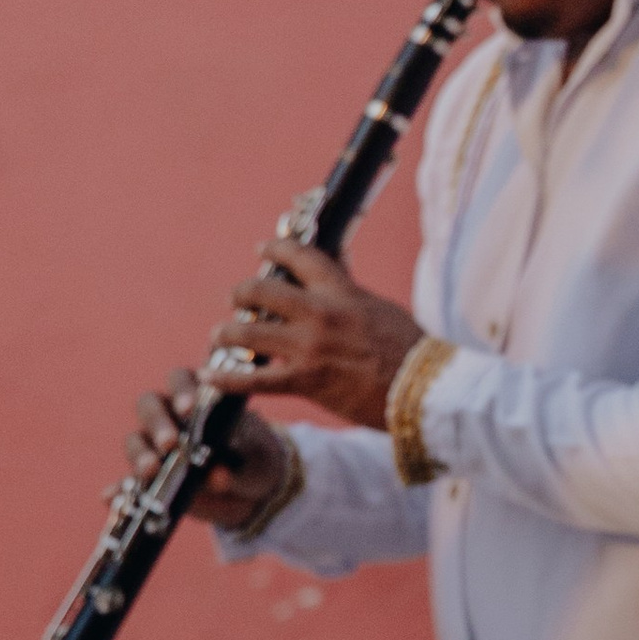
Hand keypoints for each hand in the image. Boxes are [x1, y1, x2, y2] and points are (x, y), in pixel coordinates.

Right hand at [127, 371, 293, 530]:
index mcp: (198, 397)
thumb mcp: (254, 462)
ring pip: (135, 441)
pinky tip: (111, 497)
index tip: (189, 409)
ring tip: (151, 471)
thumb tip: (218, 476)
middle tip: (171, 443)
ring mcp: (155, 447)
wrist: (251, 492)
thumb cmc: (254, 460)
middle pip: (149, 406)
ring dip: (139, 454)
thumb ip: (237, 467)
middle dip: (158, 423)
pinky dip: (117, 489)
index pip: (180, 380)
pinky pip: (126, 483)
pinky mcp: (148, 479)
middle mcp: (170, 417)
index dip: (181, 391)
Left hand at [209, 241, 423, 429]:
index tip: (261, 249)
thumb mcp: (380, 308)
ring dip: (226, 333)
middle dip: (241, 293)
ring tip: (220, 336)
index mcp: (342, 292)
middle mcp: (320, 314)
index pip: (299, 256)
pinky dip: (228, 379)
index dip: (274, 248)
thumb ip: (350, 289)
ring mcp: (310, 348)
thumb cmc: (411, 350)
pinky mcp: (306, 382)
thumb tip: (337, 262)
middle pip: (261, 289)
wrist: (427, 391)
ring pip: (247, 332)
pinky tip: (211, 377)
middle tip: (236, 299)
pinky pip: (254, 379)